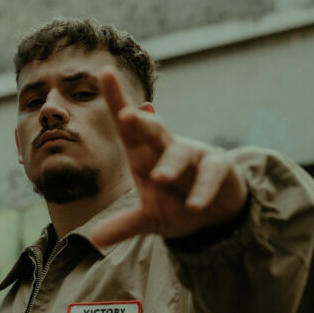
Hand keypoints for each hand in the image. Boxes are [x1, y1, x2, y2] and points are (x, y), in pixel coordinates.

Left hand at [91, 68, 248, 247]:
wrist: (216, 214)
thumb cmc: (176, 204)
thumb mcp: (150, 217)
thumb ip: (125, 225)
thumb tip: (96, 239)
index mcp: (145, 154)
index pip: (128, 126)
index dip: (117, 99)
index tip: (104, 73)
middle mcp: (167, 148)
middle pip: (153, 130)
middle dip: (141, 122)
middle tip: (127, 116)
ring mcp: (193, 155)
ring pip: (180, 152)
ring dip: (170, 164)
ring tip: (160, 179)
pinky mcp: (218, 167)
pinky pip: (209, 174)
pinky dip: (202, 189)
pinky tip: (194, 205)